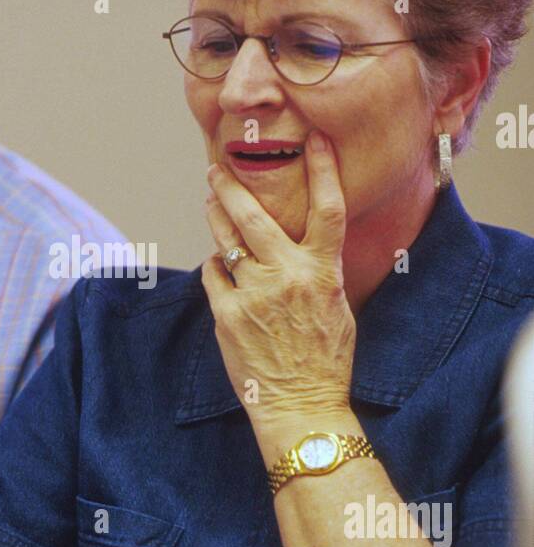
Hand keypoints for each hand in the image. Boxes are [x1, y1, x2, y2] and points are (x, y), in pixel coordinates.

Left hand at [201, 129, 355, 432]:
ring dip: (216, 216)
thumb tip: (306, 243)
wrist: (302, 406)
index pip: (327, 209)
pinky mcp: (227, 315)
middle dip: (232, 186)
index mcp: (323, 272)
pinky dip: (217, 268)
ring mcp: (254, 294)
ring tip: (210, 201)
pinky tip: (220, 267)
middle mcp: (288, 276)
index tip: (314, 140)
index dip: (323, 170)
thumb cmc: (325, 361)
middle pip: (255, 215)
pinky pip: (215, 275)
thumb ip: (320, 270)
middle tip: (217, 168)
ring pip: (227, 241)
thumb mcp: (338, 308)